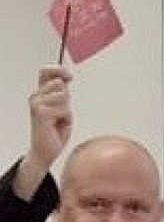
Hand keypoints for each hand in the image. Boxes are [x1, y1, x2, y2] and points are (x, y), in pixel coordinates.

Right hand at [16, 67, 72, 200]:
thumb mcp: (62, 111)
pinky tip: (57, 126)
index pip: (45, 72)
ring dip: (67, 111)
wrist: (45, 151)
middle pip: (60, 84)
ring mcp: (37, 103)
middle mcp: (36, 96)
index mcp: (40, 94)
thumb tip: (65, 81)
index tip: (70, 76)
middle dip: (67, 99)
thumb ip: (62, 96)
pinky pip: (64, 109)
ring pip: (64, 96)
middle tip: (61, 114)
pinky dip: (66, 119)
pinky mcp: (41, 112)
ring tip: (59, 121)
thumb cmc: (55, 133)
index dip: (58, 70)